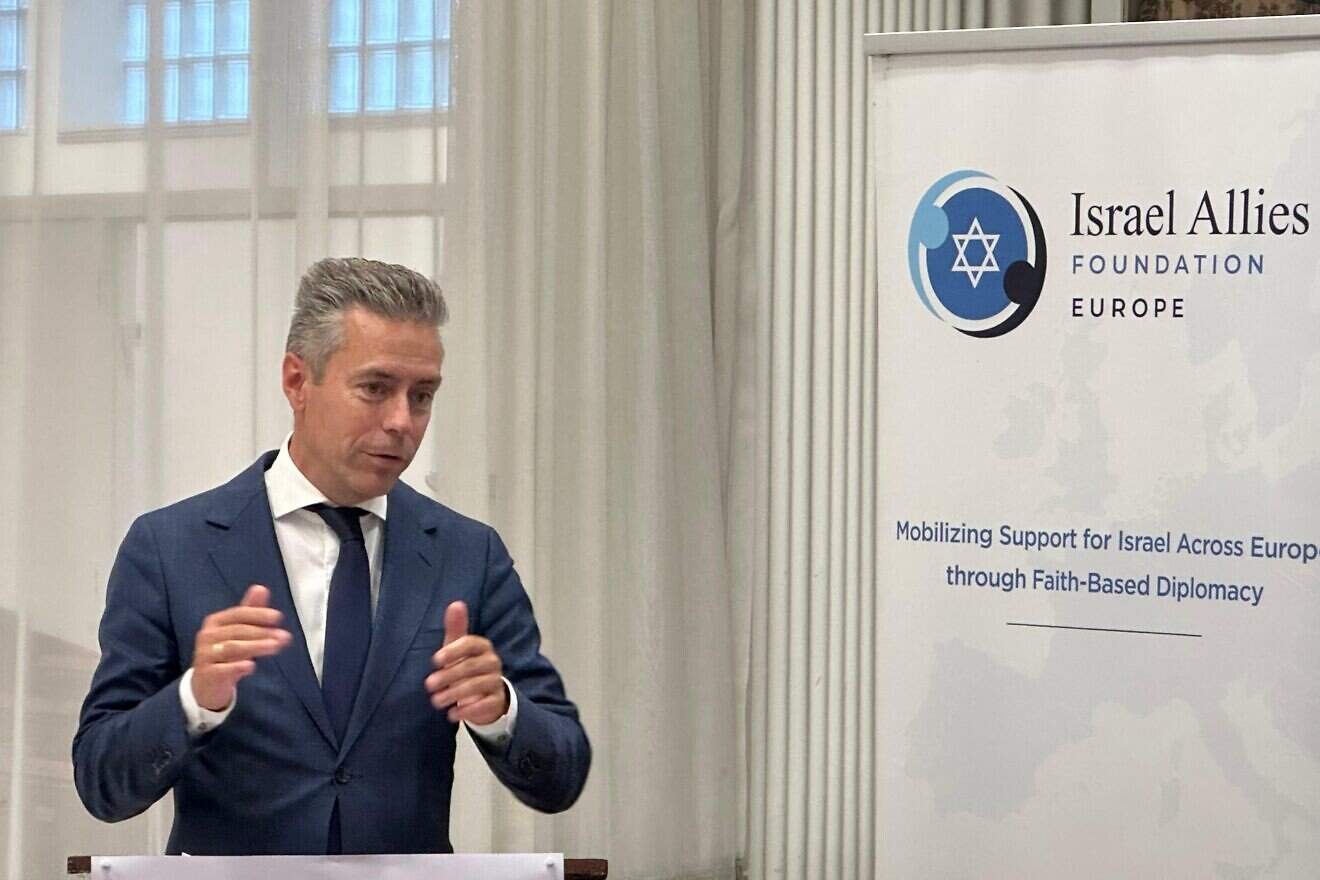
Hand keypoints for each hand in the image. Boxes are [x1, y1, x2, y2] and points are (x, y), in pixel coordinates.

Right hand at [191, 585, 291, 711]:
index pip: (238, 614)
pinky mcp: (206, 674)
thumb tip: (261, 588)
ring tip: (275, 647)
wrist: (206, 685)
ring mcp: (205, 655)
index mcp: (216, 621)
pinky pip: (222, 669)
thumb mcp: (238, 631)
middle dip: (262, 633)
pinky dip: (237, 666)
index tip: (278, 617)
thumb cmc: (225, 653)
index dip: (258, 614)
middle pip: (238, 631)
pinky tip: (252, 666)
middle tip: (283, 636)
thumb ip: (249, 611)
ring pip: (232, 648)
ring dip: (256, 646)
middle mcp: (207, 635)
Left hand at [424, 601, 508, 725]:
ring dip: (455, 694)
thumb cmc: (466, 666)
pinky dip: (468, 710)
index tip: (434, 660)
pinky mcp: (496, 700)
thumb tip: (455, 603)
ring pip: (478, 685)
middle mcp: (492, 662)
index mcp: (482, 646)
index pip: (470, 644)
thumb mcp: (458, 647)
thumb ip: (456, 628)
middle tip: (429, 685)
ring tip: (436, 702)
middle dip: (449, 675)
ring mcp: (496, 681)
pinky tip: (452, 715)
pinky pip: (486, 704)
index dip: (453, 651)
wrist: (486, 694)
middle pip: (472, 666)